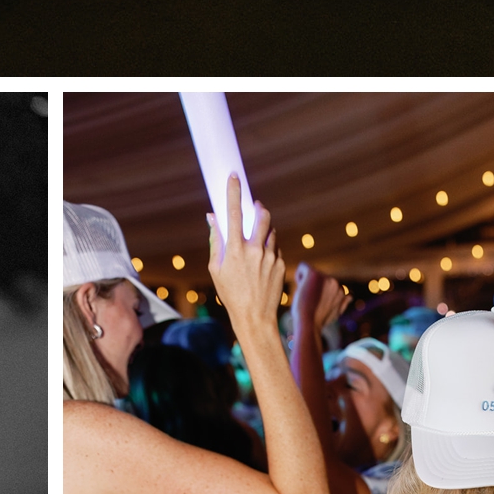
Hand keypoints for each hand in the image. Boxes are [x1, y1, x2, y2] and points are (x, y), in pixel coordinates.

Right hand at [207, 176, 284, 340]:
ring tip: (254, 246)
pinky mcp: (281, 264)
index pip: (234, 212)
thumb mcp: (216, 269)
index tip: (234, 176)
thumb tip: (213, 218)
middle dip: (258, 207)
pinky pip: (275, 248)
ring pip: (271, 231)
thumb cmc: (230, 294)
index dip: (233, 192)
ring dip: (263, 230)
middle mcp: (255, 249)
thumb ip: (216, 241)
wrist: (255, 317)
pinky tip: (261, 265)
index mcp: (236, 249)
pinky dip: (268, 249)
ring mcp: (271, 256)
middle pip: (262, 215)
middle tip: (254, 207)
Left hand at [291, 263, 346, 335]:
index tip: (315, 305)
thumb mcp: (334, 314)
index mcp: (341, 292)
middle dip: (311, 287)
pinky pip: (302, 266)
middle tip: (309, 302)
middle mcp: (336, 283)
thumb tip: (350, 296)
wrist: (309, 324)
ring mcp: (326, 278)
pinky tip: (300, 288)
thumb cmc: (318, 322)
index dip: (317, 293)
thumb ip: (341, 304)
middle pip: (317, 278)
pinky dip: (298, 275)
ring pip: (309, 273)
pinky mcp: (314, 274)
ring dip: (305, 283)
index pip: (325, 285)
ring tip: (306, 298)